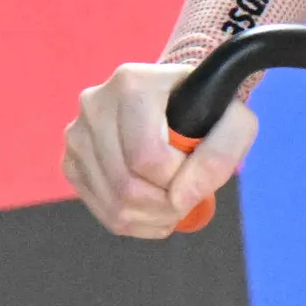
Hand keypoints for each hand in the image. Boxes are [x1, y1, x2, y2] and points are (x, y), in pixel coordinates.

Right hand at [62, 60, 254, 238]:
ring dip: (156, 218)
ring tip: (176, 203)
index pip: (148, 157)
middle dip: (169, 205)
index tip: (199, 172)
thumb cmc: (204, 109)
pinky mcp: (71, 162)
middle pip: (128, 187)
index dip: (181, 180)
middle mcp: (94, 105)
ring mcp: (77, 135)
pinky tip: (156, 208)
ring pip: (115, 206)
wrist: (172, 102)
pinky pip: (103, 212)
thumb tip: (182, 198)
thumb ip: (222, 153)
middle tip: (190, 197)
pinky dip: (137, 222)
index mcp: (131, 83)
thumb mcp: (233, 120)